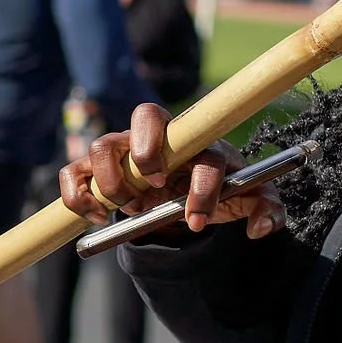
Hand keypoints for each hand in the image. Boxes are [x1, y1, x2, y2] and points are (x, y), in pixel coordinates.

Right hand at [59, 101, 278, 236]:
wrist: (187, 193)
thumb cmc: (219, 187)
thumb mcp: (248, 199)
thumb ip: (267, 210)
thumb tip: (260, 229)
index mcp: (201, 143)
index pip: (202, 149)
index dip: (203, 184)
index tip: (198, 218)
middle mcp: (161, 137)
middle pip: (146, 113)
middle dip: (148, 150)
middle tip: (157, 185)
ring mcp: (125, 148)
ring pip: (104, 145)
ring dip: (114, 183)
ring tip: (133, 208)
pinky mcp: (98, 167)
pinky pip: (74, 171)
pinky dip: (79, 195)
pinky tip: (97, 216)